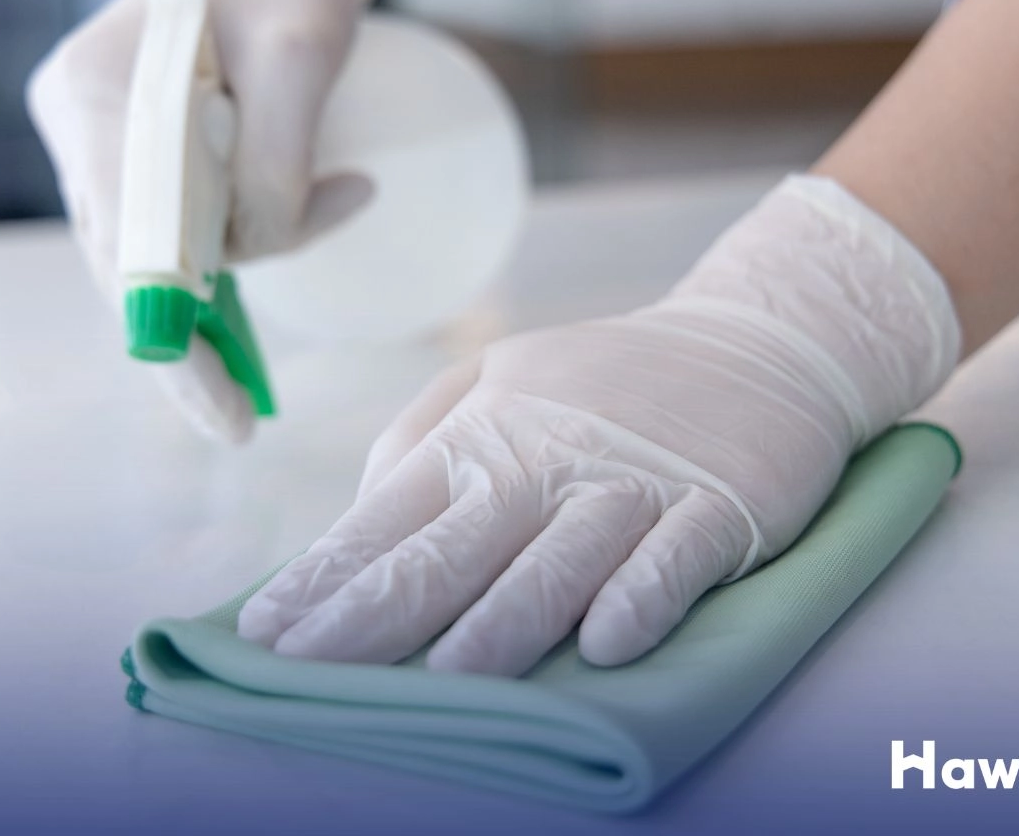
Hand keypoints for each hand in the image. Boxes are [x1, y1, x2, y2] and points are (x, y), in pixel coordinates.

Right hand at [25, 0, 388, 440]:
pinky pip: (171, 231)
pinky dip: (225, 261)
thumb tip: (257, 251)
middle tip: (242, 418)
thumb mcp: (300, 61)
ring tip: (306, 275)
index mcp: (94, 94)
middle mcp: (80, 125)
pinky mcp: (137, 157)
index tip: (220, 411)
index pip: (124, 240)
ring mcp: (101, 145)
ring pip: (153, 253)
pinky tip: (267, 289)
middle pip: (126, 260)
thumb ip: (275, 165)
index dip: (169, 337)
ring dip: (227, 286)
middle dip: (191, 337)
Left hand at [237, 176, 960, 674]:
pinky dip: (641, 598)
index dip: (323, 578)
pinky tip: (607, 645)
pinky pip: (673, 560)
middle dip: (374, 615)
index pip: (385, 517)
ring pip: (557, 561)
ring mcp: (631, 483)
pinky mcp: (717, 507)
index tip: (263, 634)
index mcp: (482, 435)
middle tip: (309, 672)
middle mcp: (544, 460)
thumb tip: (356, 517)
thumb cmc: (605, 382)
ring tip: (447, 678)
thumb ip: (421, 438)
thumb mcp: (499, 377)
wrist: (755, 341)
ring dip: (502, 621)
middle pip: (451, 550)